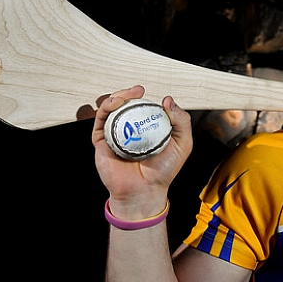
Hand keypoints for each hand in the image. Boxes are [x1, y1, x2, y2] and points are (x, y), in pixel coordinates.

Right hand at [92, 85, 193, 215]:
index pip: (143, 105)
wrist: (145, 190)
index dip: (143, 96)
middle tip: (138, 91)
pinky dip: (105, 109)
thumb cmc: (164, 170)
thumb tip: (168, 100)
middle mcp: (130, 128)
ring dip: (116, 96)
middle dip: (129, 92)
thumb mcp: (182, 144)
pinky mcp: (101, 141)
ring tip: (126, 96)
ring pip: (110, 108)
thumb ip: (181, 122)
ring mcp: (115, 134)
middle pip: (124, 103)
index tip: (148, 92)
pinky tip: (115, 104)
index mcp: (147, 127)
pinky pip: (100, 121)